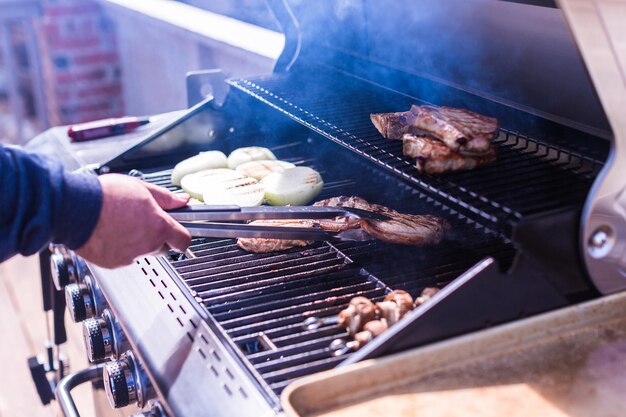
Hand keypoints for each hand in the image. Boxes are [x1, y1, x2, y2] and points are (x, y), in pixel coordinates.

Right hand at [76, 174, 190, 267]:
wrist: (74, 208)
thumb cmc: (104, 196)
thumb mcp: (141, 188)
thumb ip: (165, 198)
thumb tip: (182, 201)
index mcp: (158, 226)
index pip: (184, 240)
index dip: (182, 236)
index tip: (179, 232)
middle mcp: (147, 244)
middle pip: (163, 246)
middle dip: (158, 236)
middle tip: (143, 221)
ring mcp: (130, 256)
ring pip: (143, 252)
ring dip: (138, 241)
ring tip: (122, 224)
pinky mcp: (114, 263)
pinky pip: (124, 257)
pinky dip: (120, 248)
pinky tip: (111, 232)